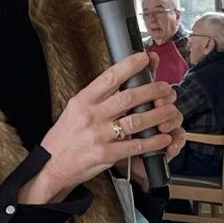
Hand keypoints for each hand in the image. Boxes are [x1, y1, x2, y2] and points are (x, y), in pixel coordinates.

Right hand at [25, 56, 182, 203]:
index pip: (109, 78)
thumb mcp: (76, 109)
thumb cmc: (66, 136)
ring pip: (136, 121)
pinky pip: (135, 146)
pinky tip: (164, 137)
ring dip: (158, 115)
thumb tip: (122, 80)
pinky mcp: (105, 154)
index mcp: (83, 100)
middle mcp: (91, 115)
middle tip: (166, 87)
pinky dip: (153, 141)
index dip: (129, 66)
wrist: (53, 164)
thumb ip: (98, 97)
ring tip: (171, 110)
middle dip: (152, 90)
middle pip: (128, 97)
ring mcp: (98, 135)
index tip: (144, 58)